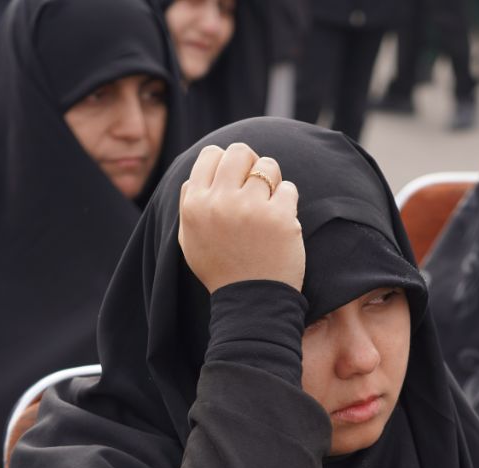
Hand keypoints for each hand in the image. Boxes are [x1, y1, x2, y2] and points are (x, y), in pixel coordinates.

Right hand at [178, 142, 304, 292]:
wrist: (251, 304)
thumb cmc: (222, 272)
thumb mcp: (190, 240)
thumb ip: (190, 203)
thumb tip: (201, 171)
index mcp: (196, 205)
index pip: (211, 154)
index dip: (225, 163)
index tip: (235, 181)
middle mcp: (220, 203)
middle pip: (240, 151)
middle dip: (251, 165)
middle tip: (256, 189)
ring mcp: (251, 209)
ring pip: (268, 166)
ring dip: (272, 182)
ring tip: (269, 207)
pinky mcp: (280, 218)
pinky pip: (289, 188)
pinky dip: (288, 203)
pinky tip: (281, 224)